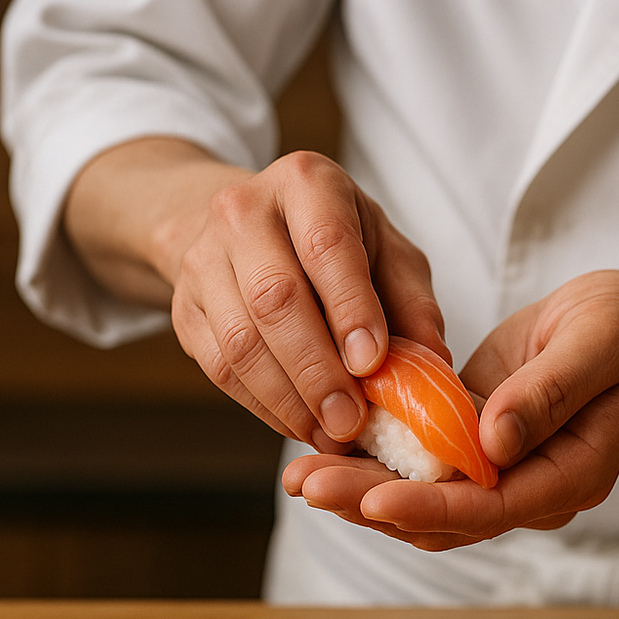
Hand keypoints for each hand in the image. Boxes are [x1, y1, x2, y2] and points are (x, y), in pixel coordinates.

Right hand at [169, 151, 444, 451]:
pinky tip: (301, 424)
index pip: (326, 245)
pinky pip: (219, 368)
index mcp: (306, 184)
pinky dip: (263, 407)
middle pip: (275, 298)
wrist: (250, 228)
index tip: (372, 364)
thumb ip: (412, 303)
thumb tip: (435, 365)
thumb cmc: (334, 243)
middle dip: (317, 370)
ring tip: (331, 433)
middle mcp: (244, 211)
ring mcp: (204, 259)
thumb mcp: (386, 252)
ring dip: (289, 400)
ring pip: (241, 342)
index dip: (350, 308)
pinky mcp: (183, 307)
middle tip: (351, 420)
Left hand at [283, 270, 618, 548]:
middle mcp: (531, 486)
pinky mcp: (476, 441)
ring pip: (424, 496)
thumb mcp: (600, 342)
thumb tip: (492, 443)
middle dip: (372, 504)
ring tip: (299, 475)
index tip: (373, 500)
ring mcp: (502, 469)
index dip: (431, 507)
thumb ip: (551, 392)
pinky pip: (422, 460)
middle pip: (445, 515)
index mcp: (571, 476)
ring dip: (362, 489)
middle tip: (306, 484)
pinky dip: (376, 456)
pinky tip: (327, 440)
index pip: (493, 508)